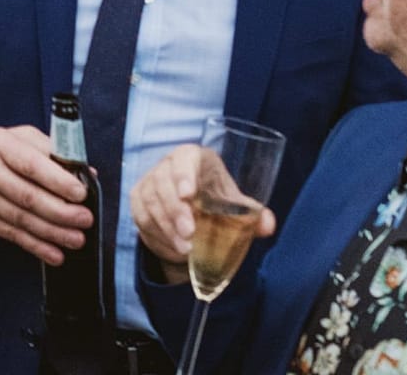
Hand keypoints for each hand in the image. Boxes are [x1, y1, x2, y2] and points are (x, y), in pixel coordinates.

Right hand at [0, 125, 93, 264]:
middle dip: (60, 212)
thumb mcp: (25, 139)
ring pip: (21, 219)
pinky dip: (36, 246)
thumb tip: (87, 175)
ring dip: (52, 233)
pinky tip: (55, 253)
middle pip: (26, 196)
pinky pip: (12, 235)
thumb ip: (54, 153)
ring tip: (77, 239)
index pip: (30, 164)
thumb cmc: (4, 150)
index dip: (57, 181)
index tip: (81, 194)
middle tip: (85, 219)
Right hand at [130, 146, 276, 278]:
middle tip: (190, 234)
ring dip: (167, 227)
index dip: (184, 174)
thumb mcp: (234, 207)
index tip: (189, 194)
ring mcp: (149, 181)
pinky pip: (140, 216)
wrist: (192, 210)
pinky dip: (157, 235)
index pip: (185, 158)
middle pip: (163, 182)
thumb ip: (253, 215)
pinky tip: (173, 249)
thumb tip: (268, 226)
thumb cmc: (215, 201)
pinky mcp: (138, 199)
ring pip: (150, 202)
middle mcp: (167, 164)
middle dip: (176, 210)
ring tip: (185, 249)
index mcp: (194, 157)